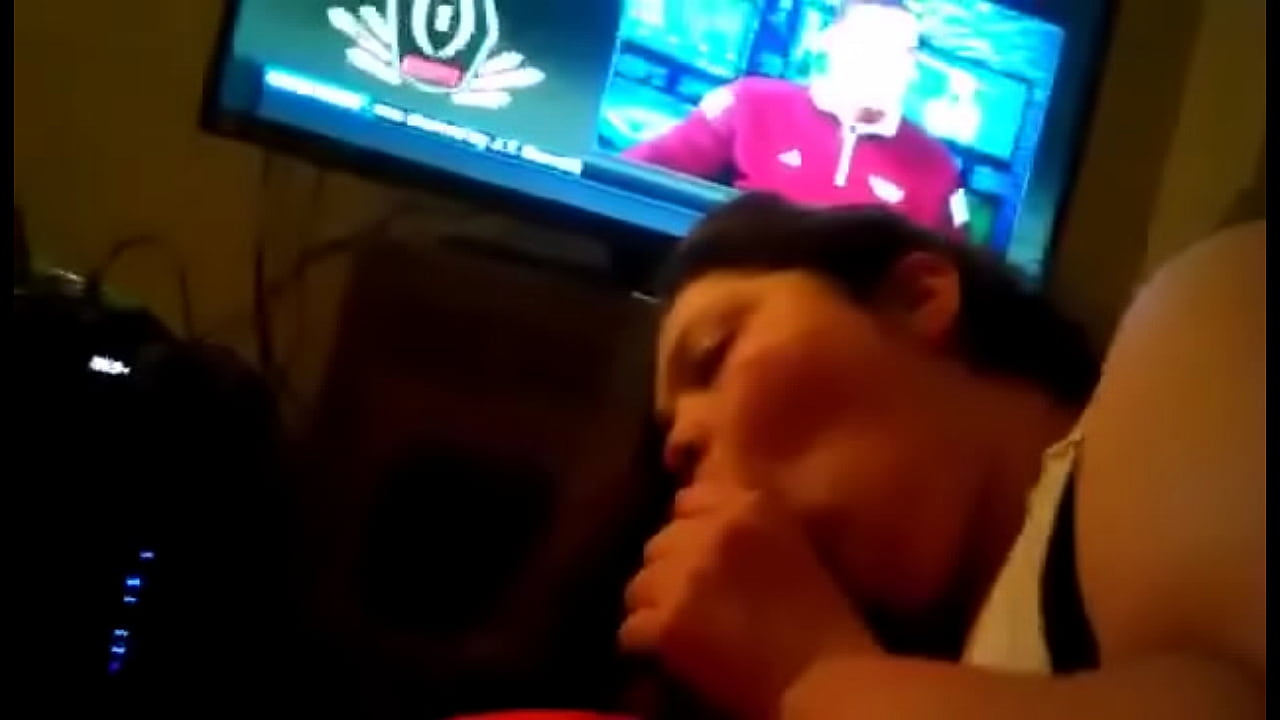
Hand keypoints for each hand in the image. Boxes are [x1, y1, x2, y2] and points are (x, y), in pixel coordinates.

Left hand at [620, 483, 876, 719]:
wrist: (828, 678)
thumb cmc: (822, 620)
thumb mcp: (790, 545)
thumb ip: (743, 527)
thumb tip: (693, 529)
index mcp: (752, 504)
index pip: (688, 499)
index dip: (690, 531)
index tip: (700, 558)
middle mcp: (716, 530)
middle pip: (659, 543)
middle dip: (670, 573)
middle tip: (694, 603)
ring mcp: (688, 575)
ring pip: (639, 586)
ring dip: (655, 609)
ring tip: (683, 633)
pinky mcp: (668, 622)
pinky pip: (631, 630)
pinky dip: (647, 647)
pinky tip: (673, 656)